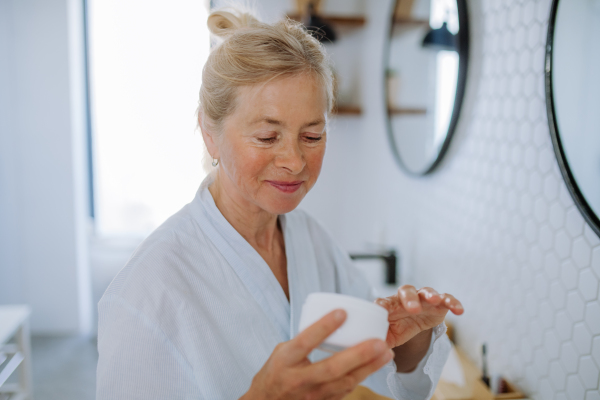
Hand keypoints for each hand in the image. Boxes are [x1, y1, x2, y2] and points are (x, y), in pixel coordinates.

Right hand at [242, 310, 393, 399]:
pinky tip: (374, 366)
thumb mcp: (282, 352)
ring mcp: (311, 395)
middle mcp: (299, 380)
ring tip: (386, 354)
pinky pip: (345, 391)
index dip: (323, 327)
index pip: (305, 342)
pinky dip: (361, 377)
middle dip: (359, 355)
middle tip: (380, 342)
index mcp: (285, 361)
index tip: (342, 312)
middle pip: (332, 368)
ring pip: (344, 383)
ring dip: (368, 368)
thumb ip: (304, 340)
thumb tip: (331, 321)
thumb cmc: (275, 373)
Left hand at [376, 285, 462, 348]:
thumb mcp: (388, 337)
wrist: (411, 324)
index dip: (383, 305)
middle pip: (406, 291)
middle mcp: (406, 299)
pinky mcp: (438, 304)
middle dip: (409, 298)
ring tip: (435, 300)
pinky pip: (446, 299)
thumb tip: (375, 349)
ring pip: (426, 291)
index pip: (384, 303)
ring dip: (430, 294)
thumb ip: (380, 340)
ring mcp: (423, 299)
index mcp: (390, 306)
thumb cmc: (396, 327)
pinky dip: (452, 302)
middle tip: (414, 308)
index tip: (381, 309)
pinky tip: (459, 310)